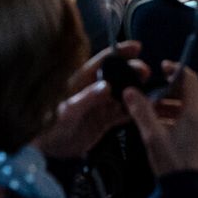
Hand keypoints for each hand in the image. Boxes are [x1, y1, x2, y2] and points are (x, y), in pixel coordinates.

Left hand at [39, 41, 145, 157]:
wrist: (47, 150)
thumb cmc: (49, 125)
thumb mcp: (66, 111)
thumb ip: (86, 98)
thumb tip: (106, 86)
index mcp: (82, 80)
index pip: (103, 61)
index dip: (119, 52)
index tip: (136, 47)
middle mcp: (93, 90)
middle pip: (117, 76)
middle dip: (132, 71)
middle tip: (145, 72)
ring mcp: (100, 105)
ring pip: (122, 94)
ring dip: (135, 92)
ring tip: (150, 91)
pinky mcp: (104, 120)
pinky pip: (122, 113)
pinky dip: (132, 111)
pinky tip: (143, 110)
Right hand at [123, 63, 197, 174]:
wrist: (183, 189)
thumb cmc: (171, 162)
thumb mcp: (152, 135)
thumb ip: (141, 111)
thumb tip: (130, 92)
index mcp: (195, 112)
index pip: (189, 79)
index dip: (175, 69)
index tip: (162, 66)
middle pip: (186, 91)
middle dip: (166, 89)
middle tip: (149, 91)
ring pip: (184, 104)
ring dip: (167, 102)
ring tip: (148, 107)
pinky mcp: (196, 135)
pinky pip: (184, 116)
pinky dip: (170, 113)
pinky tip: (154, 121)